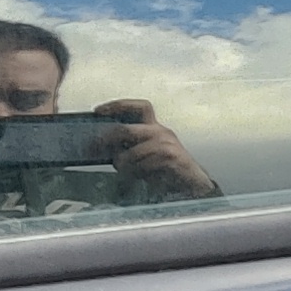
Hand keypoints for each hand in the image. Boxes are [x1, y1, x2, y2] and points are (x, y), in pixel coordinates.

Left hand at [91, 99, 215, 197]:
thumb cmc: (170, 172)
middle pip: (128, 129)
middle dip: (108, 138)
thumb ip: (131, 150)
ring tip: (122, 171)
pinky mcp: (171, 158)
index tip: (99, 110)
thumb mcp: (147, 157)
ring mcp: (167, 144)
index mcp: (156, 129)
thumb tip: (108, 151)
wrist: (194, 185)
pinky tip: (136, 177)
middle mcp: (162, 132)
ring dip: (123, 164)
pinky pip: (144, 165)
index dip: (118, 105)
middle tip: (96, 146)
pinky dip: (136, 173)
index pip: (139, 107)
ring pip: (133, 152)